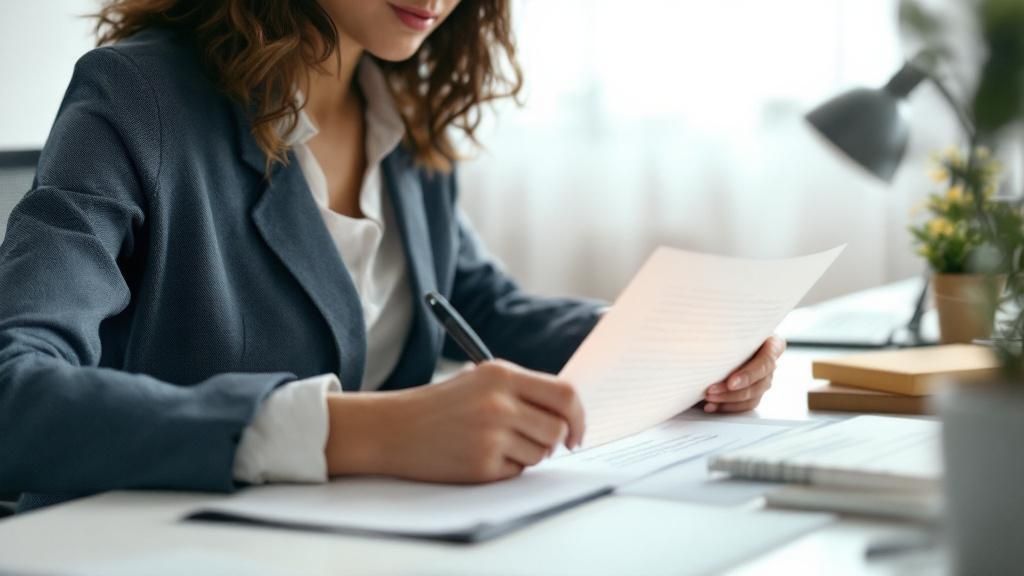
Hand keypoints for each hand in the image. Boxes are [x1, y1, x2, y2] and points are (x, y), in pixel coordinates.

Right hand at [324, 360, 584, 483]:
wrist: (393, 428)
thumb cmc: (441, 405)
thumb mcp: (480, 380)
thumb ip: (523, 391)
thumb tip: (569, 415)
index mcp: (502, 374)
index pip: (565, 394)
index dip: (579, 417)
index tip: (576, 432)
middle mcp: (499, 402)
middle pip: (557, 429)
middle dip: (553, 440)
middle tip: (536, 442)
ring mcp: (490, 435)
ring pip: (540, 454)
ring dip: (527, 455)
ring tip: (494, 444)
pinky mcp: (481, 465)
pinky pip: (516, 473)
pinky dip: (505, 469)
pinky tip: (478, 456)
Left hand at [703, 335, 785, 413]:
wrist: (727, 334)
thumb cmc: (731, 327)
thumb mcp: (733, 324)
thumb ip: (728, 331)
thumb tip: (708, 332)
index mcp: (772, 344)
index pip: (766, 361)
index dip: (749, 374)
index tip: (730, 382)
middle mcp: (770, 363)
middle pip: (759, 383)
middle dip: (733, 391)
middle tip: (710, 391)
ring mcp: (764, 379)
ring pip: (752, 397)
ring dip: (728, 400)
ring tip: (708, 398)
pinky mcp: (754, 392)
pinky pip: (744, 405)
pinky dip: (727, 407)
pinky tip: (711, 406)